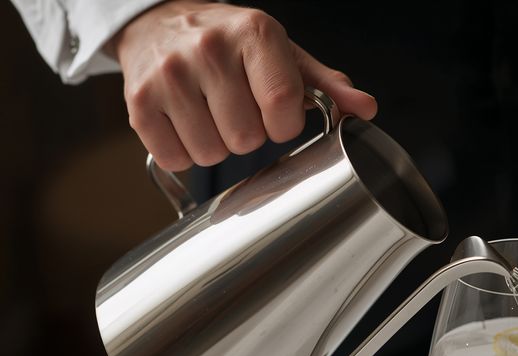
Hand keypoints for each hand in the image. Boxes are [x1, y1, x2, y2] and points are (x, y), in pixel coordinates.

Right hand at [110, 0, 377, 171]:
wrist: (159, 22)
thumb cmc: (233, 44)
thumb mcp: (284, 54)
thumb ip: (326, 85)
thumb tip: (365, 110)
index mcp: (255, 33)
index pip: (283, 106)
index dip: (284, 125)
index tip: (277, 115)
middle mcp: (208, 49)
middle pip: (248, 139)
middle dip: (249, 135)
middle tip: (238, 109)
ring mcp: (169, 75)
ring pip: (211, 154)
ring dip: (217, 145)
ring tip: (211, 113)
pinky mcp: (138, 102)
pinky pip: (175, 159)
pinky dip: (184, 151)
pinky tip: (185, 121)